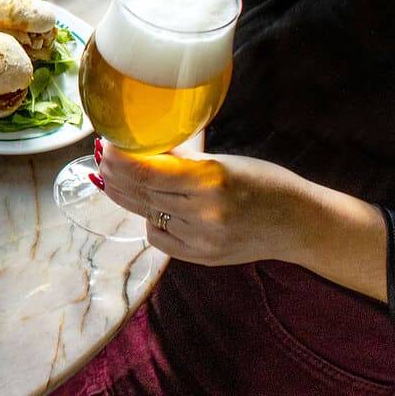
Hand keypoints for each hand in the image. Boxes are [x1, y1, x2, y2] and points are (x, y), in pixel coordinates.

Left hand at [95, 142, 309, 265]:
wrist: (300, 224)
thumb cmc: (262, 182)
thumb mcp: (221, 161)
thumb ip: (178, 159)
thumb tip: (134, 147)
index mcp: (209, 179)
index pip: (145, 170)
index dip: (118, 158)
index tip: (105, 145)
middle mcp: (203, 212)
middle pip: (140, 192)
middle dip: (115, 174)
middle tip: (104, 158)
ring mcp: (202, 240)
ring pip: (144, 214)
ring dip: (130, 196)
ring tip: (124, 180)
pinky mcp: (202, 258)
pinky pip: (158, 237)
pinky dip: (152, 221)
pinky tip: (158, 208)